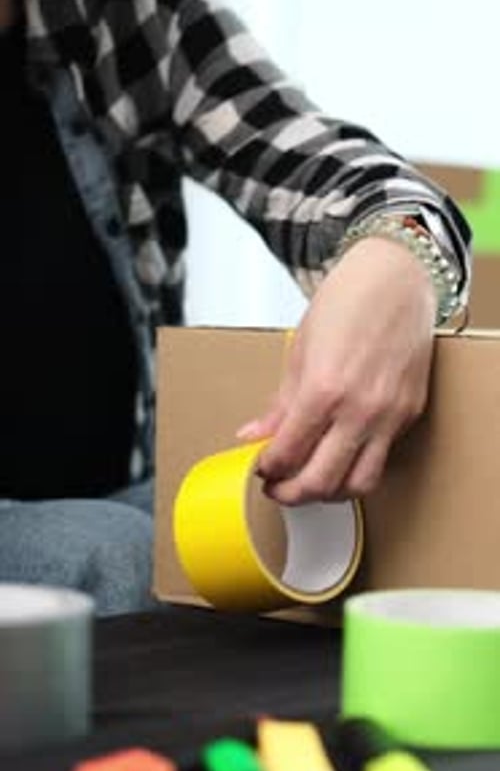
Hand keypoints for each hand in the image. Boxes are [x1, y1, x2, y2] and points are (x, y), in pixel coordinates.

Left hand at [237, 237, 436, 503]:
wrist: (396, 277)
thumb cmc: (349, 301)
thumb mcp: (300, 351)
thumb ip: (280, 403)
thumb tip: (255, 434)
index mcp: (322, 390)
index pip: (287, 454)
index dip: (267, 469)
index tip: (261, 468)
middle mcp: (359, 409)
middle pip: (320, 482)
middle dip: (291, 494)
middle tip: (278, 488)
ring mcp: (388, 415)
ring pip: (358, 484)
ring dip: (329, 492)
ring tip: (311, 482)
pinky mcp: (409, 414)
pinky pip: (382, 459)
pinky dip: (357, 468)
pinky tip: (340, 457)